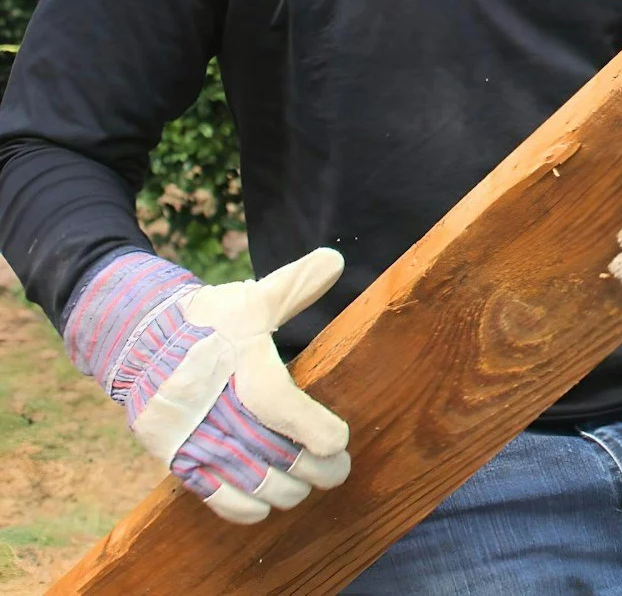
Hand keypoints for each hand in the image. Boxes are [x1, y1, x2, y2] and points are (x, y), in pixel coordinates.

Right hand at [65, 248, 350, 523]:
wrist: (136, 340)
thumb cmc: (207, 320)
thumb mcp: (251, 298)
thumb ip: (296, 285)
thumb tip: (335, 260)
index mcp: (239, 361)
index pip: (278, 403)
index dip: (313, 428)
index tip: (338, 439)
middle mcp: (214, 404)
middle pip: (272, 454)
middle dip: (315, 468)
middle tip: (338, 467)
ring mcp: (192, 435)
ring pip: (249, 482)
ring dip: (286, 491)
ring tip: (308, 484)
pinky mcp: (174, 457)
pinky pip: (212, 496)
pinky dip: (244, 508)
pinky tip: (266, 505)